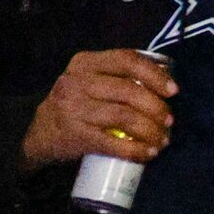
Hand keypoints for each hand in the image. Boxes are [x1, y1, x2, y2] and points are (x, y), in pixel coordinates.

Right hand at [18, 49, 178, 172]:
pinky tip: (147, 153)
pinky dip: (134, 150)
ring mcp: (73, 110)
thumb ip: (116, 76)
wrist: (39, 135)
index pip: (126, 60)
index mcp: (84, 63)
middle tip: (169, 121)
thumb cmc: (75, 104)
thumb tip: (164, 84)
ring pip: (123, 117)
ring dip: (149, 130)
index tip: (173, 91)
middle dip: (156, 107)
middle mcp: (76, 82)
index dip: (154, 75)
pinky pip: (111, 143)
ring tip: (161, 140)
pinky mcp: (74, 136)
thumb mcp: (88, 80)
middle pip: (128, 91)